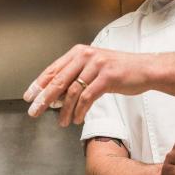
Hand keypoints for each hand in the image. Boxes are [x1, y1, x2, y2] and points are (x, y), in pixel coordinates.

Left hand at [23, 45, 147, 126]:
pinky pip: (87, 97)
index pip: (53, 69)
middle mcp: (86, 55)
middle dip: (44, 98)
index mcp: (79, 52)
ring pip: (72, 91)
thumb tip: (55, 97)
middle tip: (35, 111)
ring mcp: (96, 65)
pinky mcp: (107, 77)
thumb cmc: (119, 71)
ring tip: (62, 122)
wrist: (145, 69)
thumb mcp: (93, 70)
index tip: (29, 97)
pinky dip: (80, 111)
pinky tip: (77, 119)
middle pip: (58, 80)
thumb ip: (75, 79)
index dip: (38, 84)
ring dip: (65, 110)